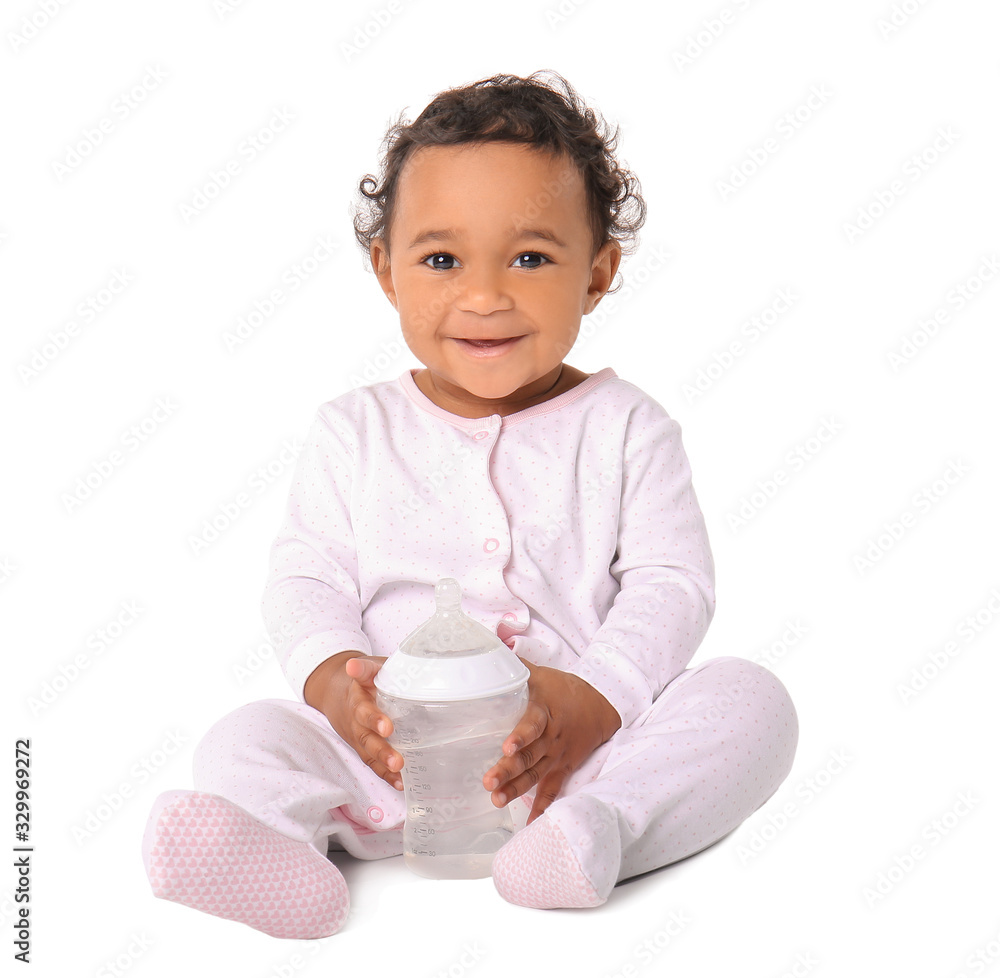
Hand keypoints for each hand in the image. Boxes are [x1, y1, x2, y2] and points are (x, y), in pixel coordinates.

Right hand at [303, 651, 403, 790]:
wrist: (339, 693)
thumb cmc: (366, 679)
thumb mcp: (368, 668)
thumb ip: (366, 668)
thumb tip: (353, 665)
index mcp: (358, 699)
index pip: (364, 710)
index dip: (374, 718)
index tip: (387, 726)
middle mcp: (356, 722)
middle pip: (367, 737)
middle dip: (381, 749)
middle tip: (397, 759)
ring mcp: (359, 737)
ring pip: (369, 753)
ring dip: (383, 764)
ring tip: (399, 771)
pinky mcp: (364, 748)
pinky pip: (373, 763)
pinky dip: (385, 775)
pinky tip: (400, 783)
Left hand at [482, 660, 621, 823]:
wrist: (600, 705)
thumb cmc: (562, 688)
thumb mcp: (539, 673)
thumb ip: (511, 667)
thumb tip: (482, 654)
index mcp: (545, 711)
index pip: (532, 723)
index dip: (521, 736)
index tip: (506, 747)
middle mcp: (551, 737)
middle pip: (529, 755)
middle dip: (509, 770)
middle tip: (488, 782)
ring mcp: (557, 755)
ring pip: (536, 774)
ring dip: (517, 789)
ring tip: (496, 800)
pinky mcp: (563, 768)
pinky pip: (552, 790)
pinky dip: (542, 808)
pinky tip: (529, 824)